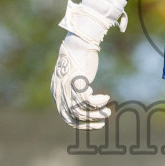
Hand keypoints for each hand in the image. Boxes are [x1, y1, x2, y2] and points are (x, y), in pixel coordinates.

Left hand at [50, 0, 127, 128]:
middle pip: (71, 117)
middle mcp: (59, 92)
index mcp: (57, 92)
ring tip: (107, 112)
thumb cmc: (78, 58)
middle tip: (102, 122)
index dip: (81, 123)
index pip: (65, 116)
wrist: (78, 42)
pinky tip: (106, 98)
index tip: (94, 123)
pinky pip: (87, 101)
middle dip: (88, 123)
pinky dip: (97, 102)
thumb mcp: (74, 77)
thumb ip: (75, 90)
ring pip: (80, 111)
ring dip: (95, 114)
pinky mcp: (76, 82)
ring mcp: (66, 88)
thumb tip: (85, 102)